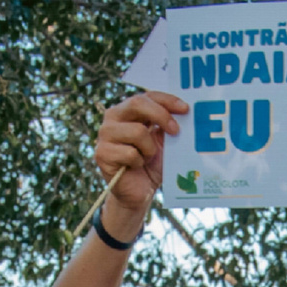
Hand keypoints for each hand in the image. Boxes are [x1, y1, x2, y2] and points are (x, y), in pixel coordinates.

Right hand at [93, 91, 185, 221]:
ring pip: (137, 131)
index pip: (147, 95)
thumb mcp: (164, 141)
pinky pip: (130, 153)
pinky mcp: (101, 154)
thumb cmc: (152, 164)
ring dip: (149, 148)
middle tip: (176, 131)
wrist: (139, 191)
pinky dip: (139, 162)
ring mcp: (104, 135)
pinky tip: (135, 167)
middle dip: (161, 115)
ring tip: (146, 157)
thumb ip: (169, 125)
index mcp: (128, 110)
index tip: (185, 109)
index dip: (167, 100)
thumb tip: (184, 112)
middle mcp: (113, 117)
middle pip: (137, 103)